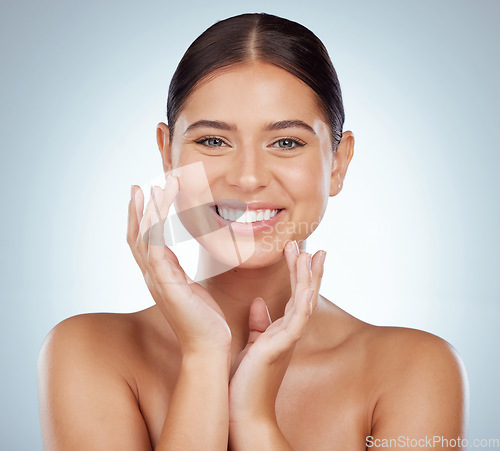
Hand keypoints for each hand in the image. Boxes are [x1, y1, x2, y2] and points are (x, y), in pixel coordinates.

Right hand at [127, 176, 231, 356]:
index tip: (145, 199)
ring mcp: (157, 279)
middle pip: (137, 237)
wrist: (209, 347)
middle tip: (137, 186)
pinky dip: (154, 222)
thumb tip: (181, 267)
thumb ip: (182, 276)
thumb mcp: (192, 291)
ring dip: (147, 210)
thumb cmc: (205, 321)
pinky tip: (158, 206)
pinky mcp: (166, 281)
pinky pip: (155, 245)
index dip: (142, 221)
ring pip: (144, 237)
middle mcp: (153, 276)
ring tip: (151, 187)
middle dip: (137, 211)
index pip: (145, 243)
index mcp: (160, 277)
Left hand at [228, 242, 324, 425]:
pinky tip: (306, 289)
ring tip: (309, 254)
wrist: (244, 408)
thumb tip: (258, 302)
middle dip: (309, 270)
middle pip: (305, 294)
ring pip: (304, 303)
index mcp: (283, 329)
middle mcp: (290, 331)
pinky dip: (303, 305)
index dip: (299, 273)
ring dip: (307, 279)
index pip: (295, 295)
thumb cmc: (248, 377)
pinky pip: (296, 323)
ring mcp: (288, 339)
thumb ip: (259, 323)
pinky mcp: (280, 348)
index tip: (299, 251)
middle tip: (312, 246)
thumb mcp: (253, 343)